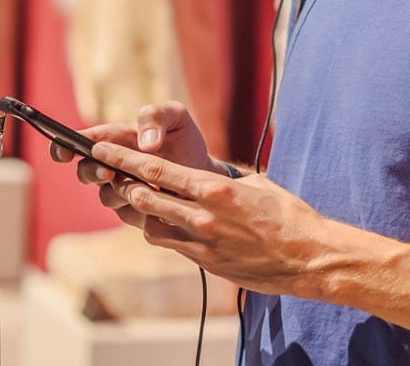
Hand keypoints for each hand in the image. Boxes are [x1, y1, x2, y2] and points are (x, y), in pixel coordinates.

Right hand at [50, 102, 227, 227]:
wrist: (205, 172)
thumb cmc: (185, 140)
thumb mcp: (176, 117)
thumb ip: (156, 116)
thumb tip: (145, 143)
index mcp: (115, 139)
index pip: (79, 142)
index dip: (63, 146)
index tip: (62, 152)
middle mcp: (112, 166)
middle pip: (84, 172)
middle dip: (91, 173)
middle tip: (108, 173)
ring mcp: (122, 190)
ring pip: (106, 196)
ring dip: (118, 193)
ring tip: (142, 187)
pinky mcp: (135, 212)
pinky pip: (128, 215)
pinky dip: (139, 209)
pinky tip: (157, 203)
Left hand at [89, 140, 337, 297]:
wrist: (308, 257)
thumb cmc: (289, 216)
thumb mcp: (259, 184)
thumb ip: (226, 181)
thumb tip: (211, 178)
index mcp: (215, 189)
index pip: (156, 171)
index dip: (123, 159)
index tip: (102, 149)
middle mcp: (203, 215)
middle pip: (145, 197)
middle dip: (122, 184)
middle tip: (108, 174)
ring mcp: (202, 242)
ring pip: (151, 224)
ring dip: (139, 211)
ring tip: (133, 198)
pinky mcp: (206, 261)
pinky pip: (171, 244)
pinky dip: (161, 231)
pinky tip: (160, 223)